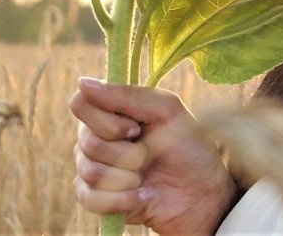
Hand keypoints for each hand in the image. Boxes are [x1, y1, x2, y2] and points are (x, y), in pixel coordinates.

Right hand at [71, 77, 234, 234]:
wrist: (202, 193)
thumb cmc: (189, 147)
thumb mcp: (167, 111)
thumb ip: (126, 95)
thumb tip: (82, 82)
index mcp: (111, 111)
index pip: (80, 104)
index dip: (107, 119)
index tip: (136, 126)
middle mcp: (96, 137)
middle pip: (86, 141)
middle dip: (126, 152)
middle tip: (148, 153)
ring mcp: (94, 169)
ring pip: (90, 171)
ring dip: (128, 176)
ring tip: (146, 176)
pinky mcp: (96, 200)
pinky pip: (91, 199)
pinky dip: (123, 199)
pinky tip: (144, 195)